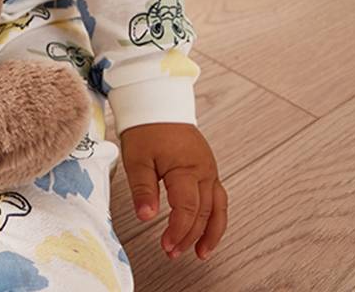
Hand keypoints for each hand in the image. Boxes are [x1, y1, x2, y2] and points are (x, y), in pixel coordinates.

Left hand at [119, 122, 227, 261]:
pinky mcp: (208, 167)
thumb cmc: (146, 127)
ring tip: (201, 252)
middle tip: (173, 252)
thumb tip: (146, 216)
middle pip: (204, 212)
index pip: (188, 208)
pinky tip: (206, 229)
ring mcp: (209, 168)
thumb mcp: (137, 158)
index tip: (166, 245)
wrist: (157, 102)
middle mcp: (204, 169)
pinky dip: (214, 216)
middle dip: (190, 236)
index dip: (178, 230)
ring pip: (218, 207)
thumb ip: (143, 188)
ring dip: (211, 232)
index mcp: (187, 167)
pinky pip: (217, 196)